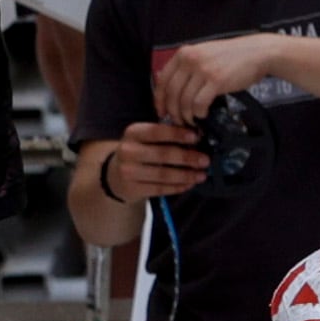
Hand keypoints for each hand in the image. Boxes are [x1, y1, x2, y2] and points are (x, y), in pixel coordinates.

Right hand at [95, 122, 209, 205]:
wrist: (115, 175)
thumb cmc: (139, 152)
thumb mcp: (145, 138)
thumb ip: (165, 135)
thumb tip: (195, 136)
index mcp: (133, 132)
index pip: (157, 131)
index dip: (177, 134)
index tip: (196, 137)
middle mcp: (128, 151)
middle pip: (162, 154)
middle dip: (187, 157)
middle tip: (204, 160)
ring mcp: (128, 171)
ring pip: (162, 174)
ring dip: (185, 175)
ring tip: (201, 175)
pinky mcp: (132, 189)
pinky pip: (159, 189)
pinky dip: (177, 187)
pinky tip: (188, 184)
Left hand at [150, 35, 275, 121]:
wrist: (256, 52)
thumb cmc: (230, 56)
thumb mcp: (203, 54)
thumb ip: (186, 66)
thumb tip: (165, 84)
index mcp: (184, 53)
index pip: (162, 81)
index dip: (159, 100)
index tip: (162, 112)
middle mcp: (190, 60)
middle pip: (171, 93)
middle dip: (173, 112)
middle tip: (178, 121)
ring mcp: (203, 70)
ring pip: (184, 101)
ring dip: (186, 115)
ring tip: (192, 120)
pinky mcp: (216, 81)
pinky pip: (199, 104)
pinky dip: (199, 113)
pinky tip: (204, 114)